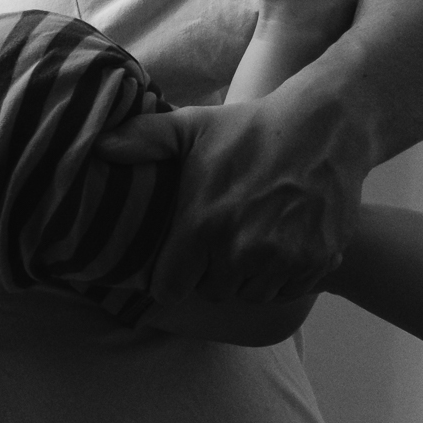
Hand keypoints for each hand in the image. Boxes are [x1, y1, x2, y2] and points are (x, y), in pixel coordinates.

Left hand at [96, 95, 370, 304]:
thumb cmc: (249, 129)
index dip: (173, 276)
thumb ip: (142, 140)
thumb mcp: (191, 127)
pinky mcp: (318, 263)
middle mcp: (241, 251)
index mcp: (202, 226)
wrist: (324, 129)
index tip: (180, 258)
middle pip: (213, 293)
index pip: (170, 290)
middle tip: (220, 241)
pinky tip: (281, 242)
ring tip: (251, 240)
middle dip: (211, 273)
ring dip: (248, 277)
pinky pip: (288, 290)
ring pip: (251, 294)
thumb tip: (98, 146)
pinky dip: (283, 276)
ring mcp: (283, 260)